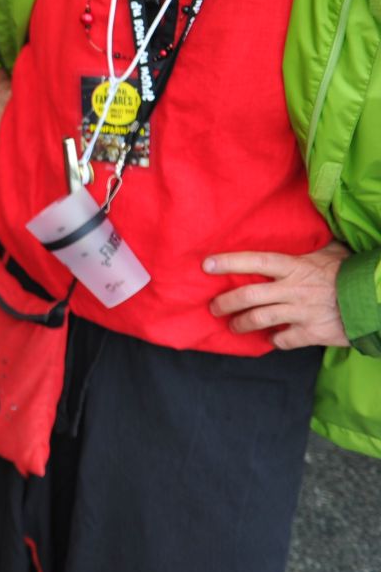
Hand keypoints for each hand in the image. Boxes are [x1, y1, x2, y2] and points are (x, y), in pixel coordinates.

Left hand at [205, 242, 351, 348]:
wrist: (378, 299)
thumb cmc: (352, 272)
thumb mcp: (332, 252)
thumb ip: (310, 247)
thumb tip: (301, 231)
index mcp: (296, 266)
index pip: (256, 262)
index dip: (230, 262)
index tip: (206, 265)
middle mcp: (294, 289)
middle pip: (249, 296)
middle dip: (225, 303)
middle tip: (214, 307)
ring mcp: (302, 312)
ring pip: (259, 319)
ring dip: (241, 324)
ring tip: (233, 325)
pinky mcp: (312, 333)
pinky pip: (284, 339)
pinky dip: (275, 340)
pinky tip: (272, 338)